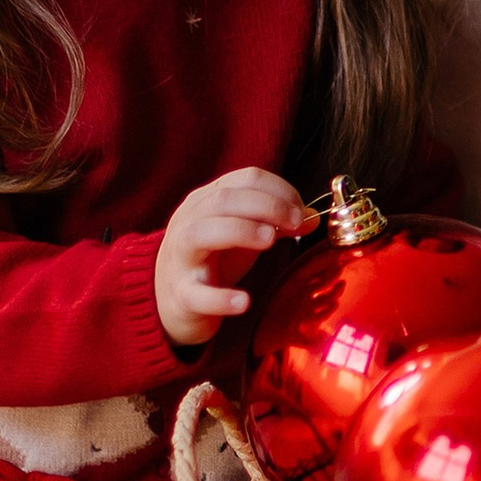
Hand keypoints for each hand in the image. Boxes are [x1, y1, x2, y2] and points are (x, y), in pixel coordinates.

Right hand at [157, 167, 313, 347]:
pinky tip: (244, 301)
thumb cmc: (211, 259)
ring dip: (239, 231)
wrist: (169, 300)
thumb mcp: (244, 233)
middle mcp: (189, 221)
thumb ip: (275, 222)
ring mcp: (181, 258)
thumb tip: (310, 217)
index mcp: (207, 200)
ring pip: (200, 234)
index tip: (302, 210)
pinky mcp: (181, 294)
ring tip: (269, 241)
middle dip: (266, 206)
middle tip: (295, 222)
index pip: (245, 179)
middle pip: (223, 200)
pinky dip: (221, 297)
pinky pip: (196, 294)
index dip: (280, 190)